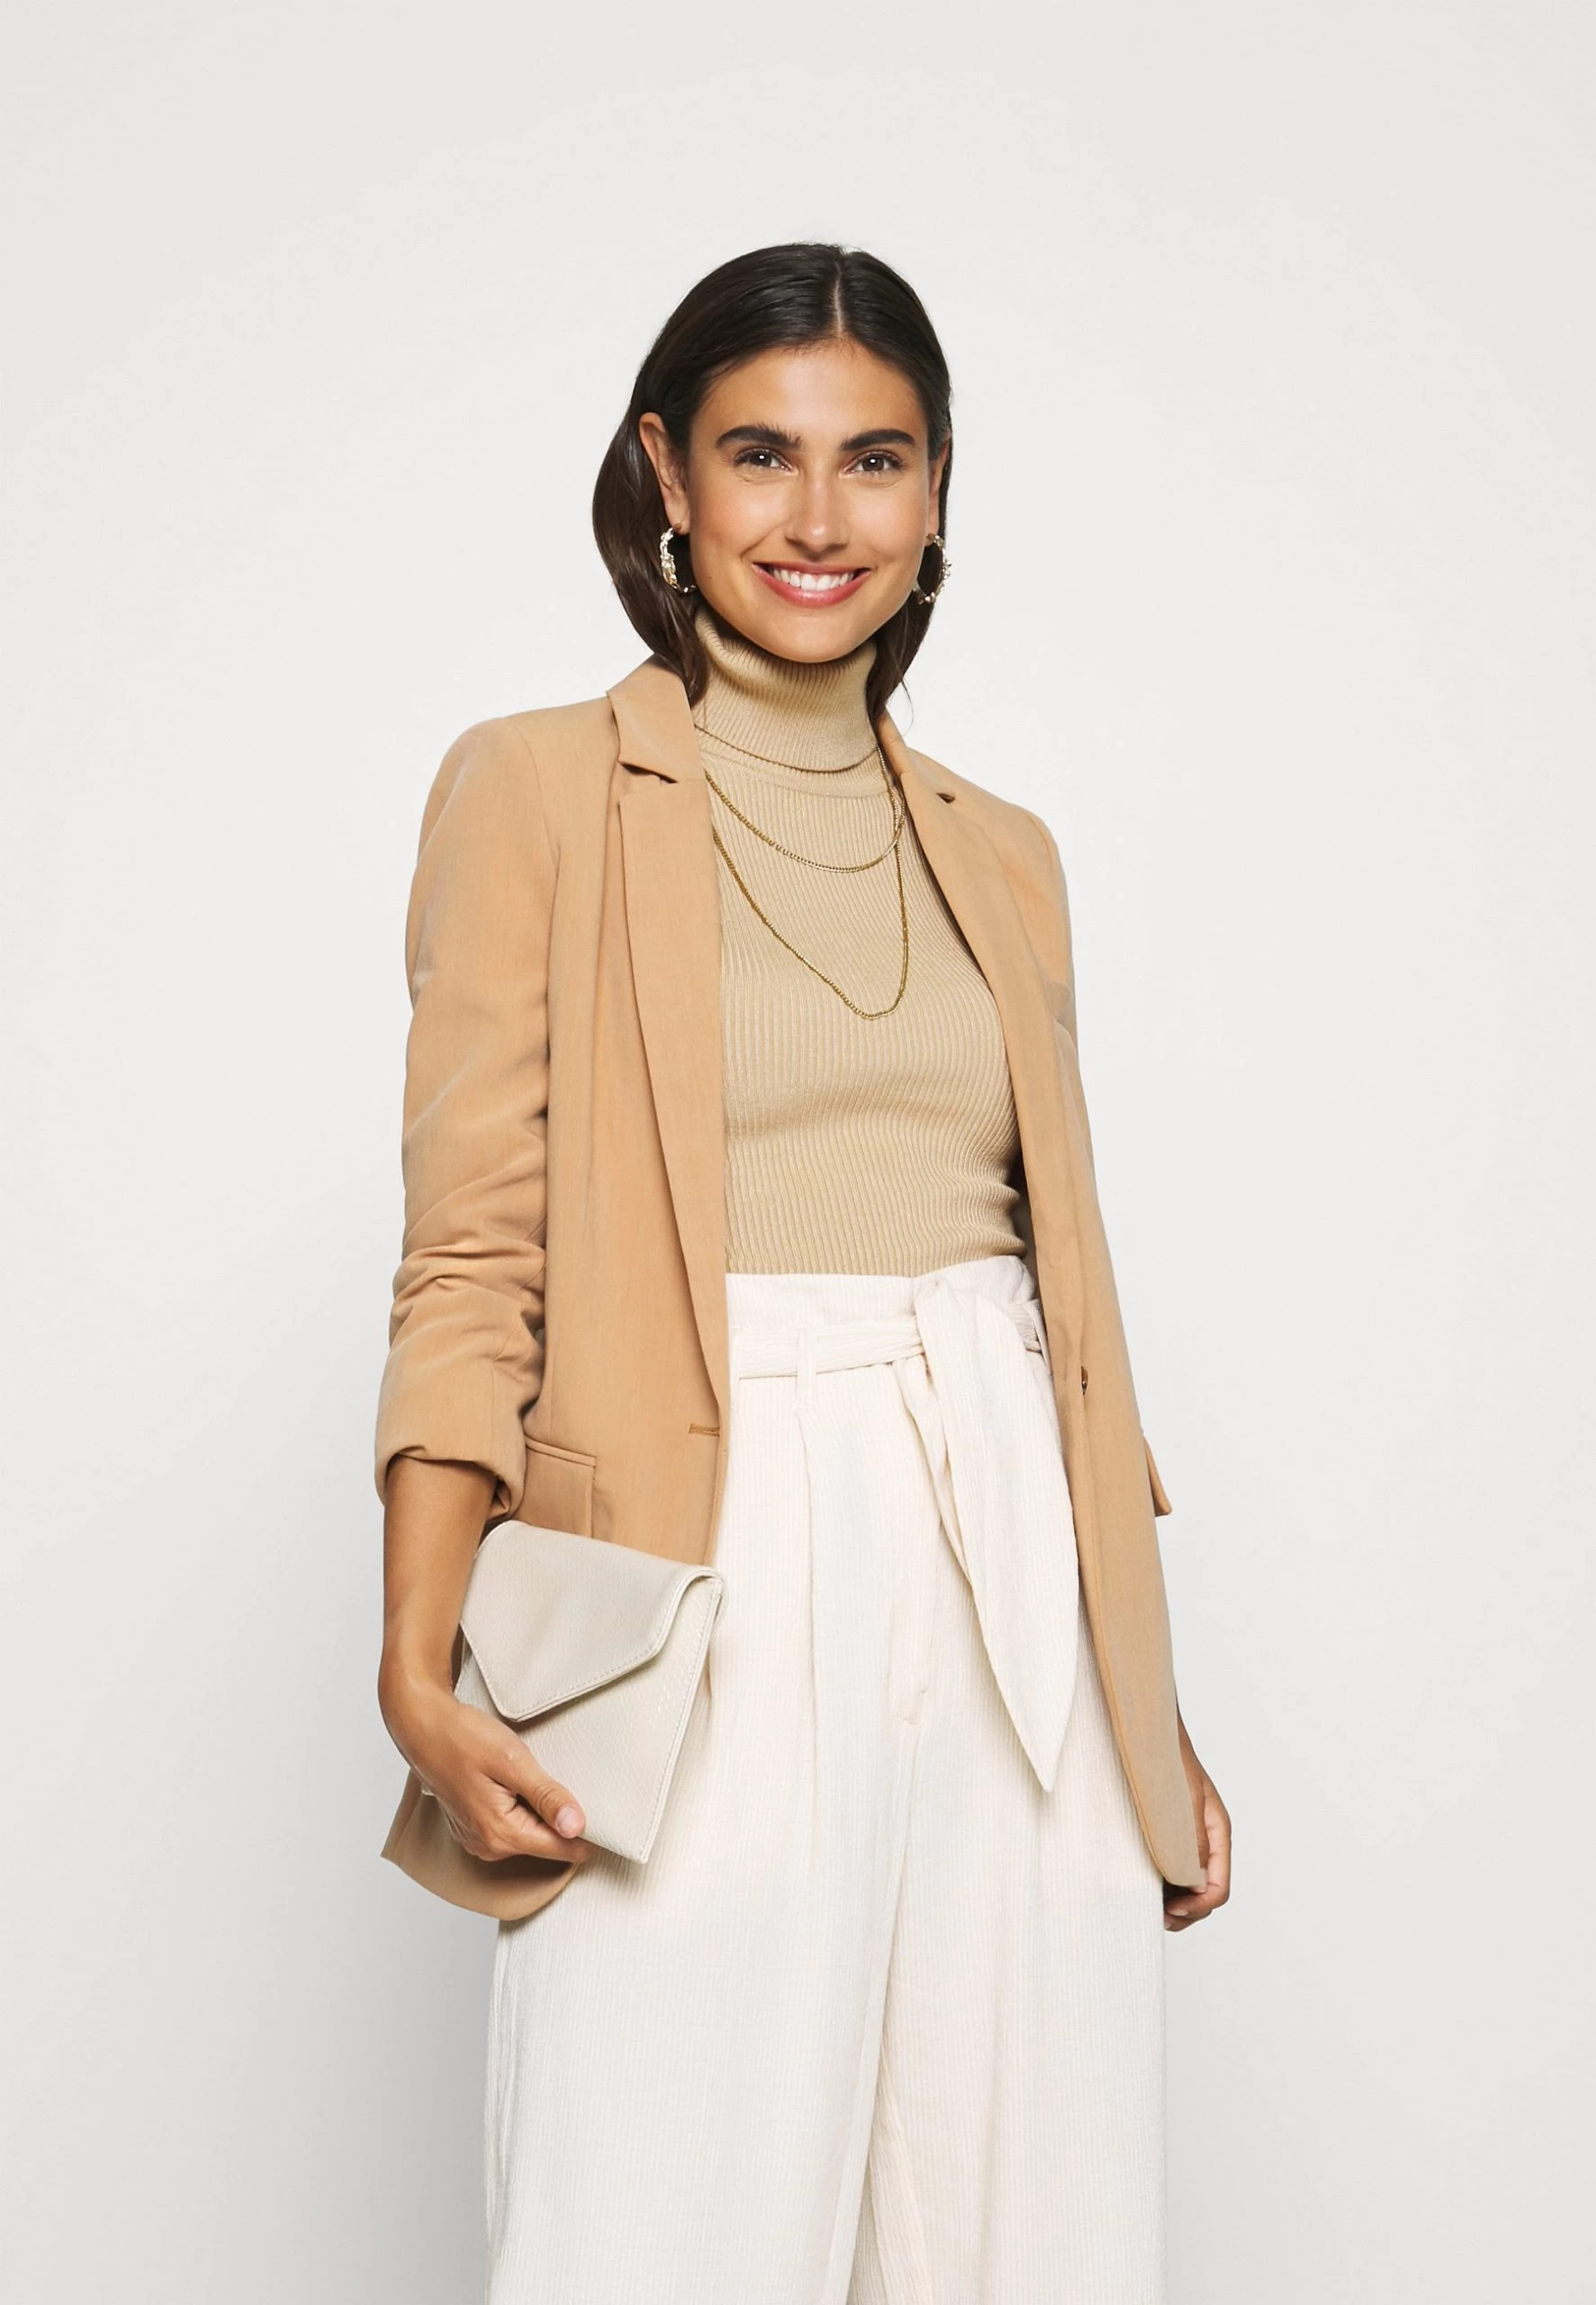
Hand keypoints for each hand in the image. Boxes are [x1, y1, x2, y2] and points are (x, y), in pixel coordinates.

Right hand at [380, 1669, 596, 1866]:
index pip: (561, 1848)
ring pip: (528, 1835)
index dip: (589, 1834)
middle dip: (563, 1820)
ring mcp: (477, 1839)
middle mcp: (488, 1845)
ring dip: (541, 1813)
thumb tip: (577, 1826)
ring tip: (537, 1778)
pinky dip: (522, 1810)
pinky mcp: (472, 1828)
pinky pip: (510, 1828)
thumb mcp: (513, 1761)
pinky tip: (519, 1784)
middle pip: (546, 1842)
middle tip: (571, 1782)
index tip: (610, 1820)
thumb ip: (547, 1796)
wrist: (422, 1726)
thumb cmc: (463, 1737)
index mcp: (500, 1832)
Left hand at [1163, 1714, 1230, 1930]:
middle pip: (1206, 1895)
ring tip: (1150, 1909)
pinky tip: (1143, 1889)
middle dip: (1186, 1913)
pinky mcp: (1168, 1839)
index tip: (1172, 1909)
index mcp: (1218, 1834)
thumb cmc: (1168, 1761)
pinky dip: (1162, 1888)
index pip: (1218, 1888)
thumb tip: (1198, 1882)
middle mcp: (1207, 1843)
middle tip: (1159, 1918)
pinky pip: (1171, 1872)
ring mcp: (1188, 1842)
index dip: (1198, 1906)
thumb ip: (1194, 1841)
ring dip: (1173, 1904)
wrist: (1147, 1736)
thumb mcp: (1184, 1800)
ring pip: (1188, 1888)